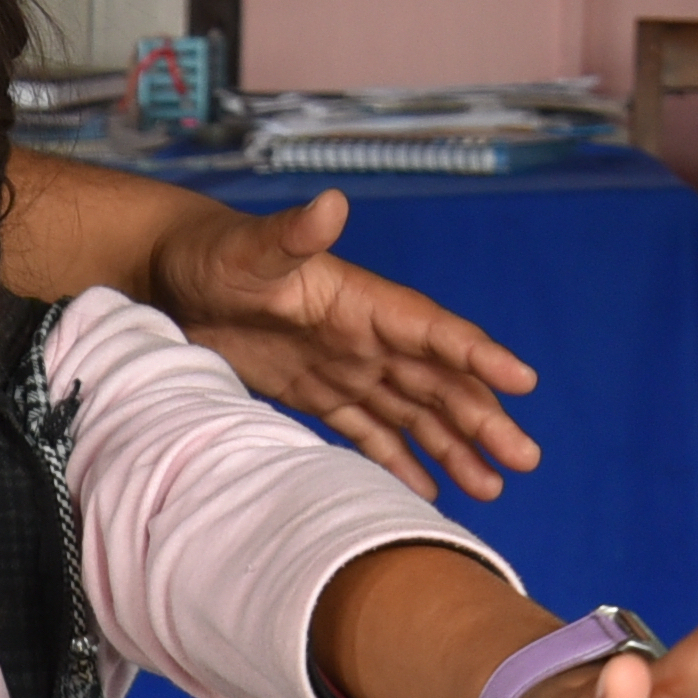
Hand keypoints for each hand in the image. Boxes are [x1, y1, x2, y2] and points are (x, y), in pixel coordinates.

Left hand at [152, 190, 545, 500]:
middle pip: (439, 380)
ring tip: (492, 488)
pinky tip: (430, 493)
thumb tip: (331, 204)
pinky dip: (400, 461)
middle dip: (483, 417)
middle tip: (524, 456)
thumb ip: (292, 234)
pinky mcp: (318, 393)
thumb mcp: (248, 249)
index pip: (432, 329)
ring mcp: (346, 367)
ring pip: (415, 413)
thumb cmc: (211, 255)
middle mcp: (366, 337)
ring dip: (455, 448)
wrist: (172, 276)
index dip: (477, 354)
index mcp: (362, 301)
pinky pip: (370, 432)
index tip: (522, 381)